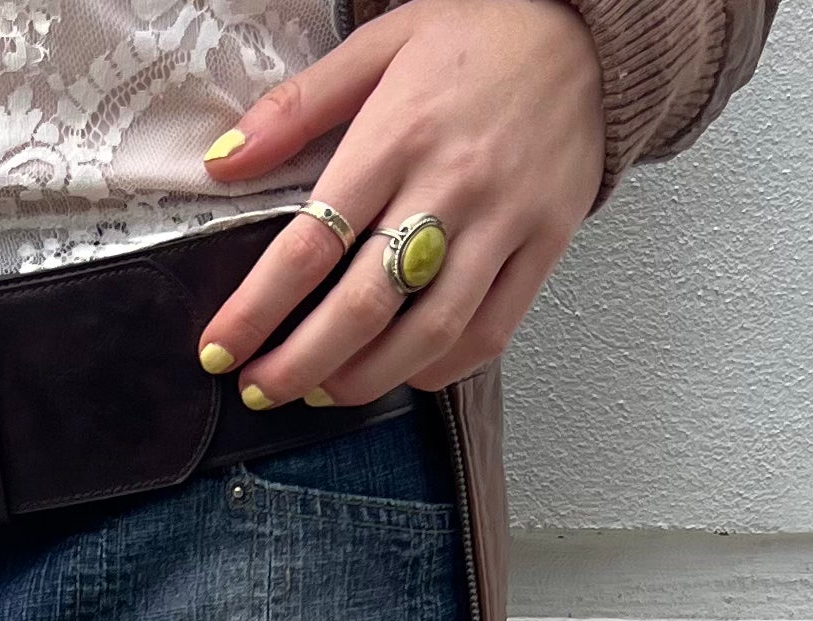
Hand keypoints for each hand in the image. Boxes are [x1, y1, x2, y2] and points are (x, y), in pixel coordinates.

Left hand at [196, 0, 602, 407]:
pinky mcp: (546, 244)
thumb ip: (297, 107)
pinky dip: (439, 368)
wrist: (591, 27)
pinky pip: (490, 332)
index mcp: (400, 133)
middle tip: (259, 389)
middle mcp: (453, 184)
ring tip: (321, 392)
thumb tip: (223, 163)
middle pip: (365, 305)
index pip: (312, 241)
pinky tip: (401, 372)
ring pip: (428, 332)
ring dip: (365, 379)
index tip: (220, 348)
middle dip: (300, 364)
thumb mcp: (379, 44)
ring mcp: (505, 221)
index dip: (258, 308)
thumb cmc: (480, 34)